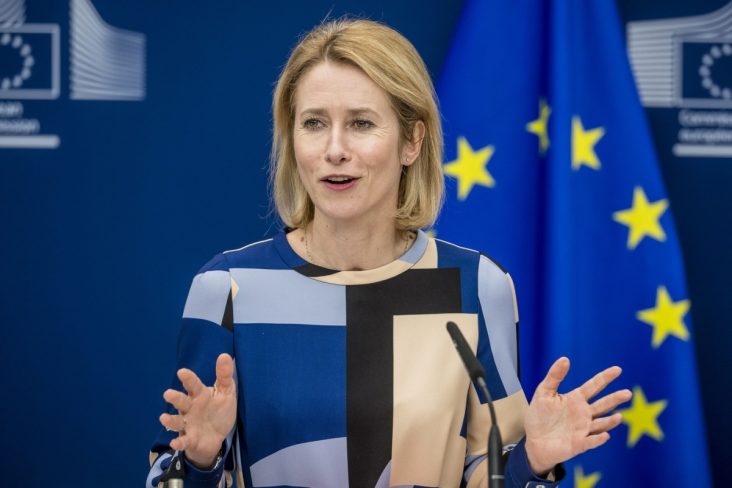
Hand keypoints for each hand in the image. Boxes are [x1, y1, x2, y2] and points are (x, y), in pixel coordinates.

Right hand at [159, 353, 236, 468]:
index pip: (194, 385)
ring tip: (163, 418)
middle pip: (181, 401)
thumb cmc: (219, 410)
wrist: (217, 436)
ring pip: (177, 421)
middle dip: (175, 398)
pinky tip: (175, 443)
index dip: (188, 378)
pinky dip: (179, 443)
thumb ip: (224, 375)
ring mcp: (188, 424)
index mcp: (200, 395)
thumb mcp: (226, 392)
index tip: (182, 372)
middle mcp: (191, 408)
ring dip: (170, 420)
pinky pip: (183, 441)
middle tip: (168, 394)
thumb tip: (224, 355)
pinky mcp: (190, 439)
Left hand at [523, 357, 631, 474]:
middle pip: (603, 404)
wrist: (533, 441)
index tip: (618, 369)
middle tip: (628, 393)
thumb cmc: (539, 416)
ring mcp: (583, 429)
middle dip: (615, 399)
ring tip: (619, 416)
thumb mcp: (544, 392)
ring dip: (610, 421)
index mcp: (576, 399)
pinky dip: (598, 439)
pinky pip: (591, 441)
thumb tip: (565, 359)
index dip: (605, 377)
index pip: (594, 386)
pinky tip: (605, 435)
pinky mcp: (579, 444)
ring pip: (601, 423)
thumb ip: (554, 376)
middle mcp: (583, 413)